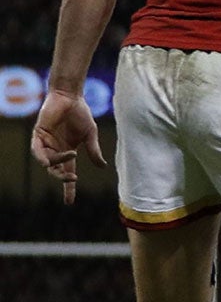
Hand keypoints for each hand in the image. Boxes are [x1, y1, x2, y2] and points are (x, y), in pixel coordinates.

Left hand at [31, 90, 104, 204]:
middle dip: (64, 178)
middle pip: (57, 171)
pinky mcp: (38, 135)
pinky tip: (48, 161)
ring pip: (48, 162)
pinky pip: (37, 151)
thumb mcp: (90, 135)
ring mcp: (46, 143)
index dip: (69, 189)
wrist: (70, 97)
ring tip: (70, 155)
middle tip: (72, 178)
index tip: (69, 203)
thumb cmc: (81, 114)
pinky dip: (42, 157)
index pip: (67, 174)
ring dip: (58, 163)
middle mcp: (55, 150)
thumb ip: (94, 151)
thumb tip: (103, 167)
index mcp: (68, 152)